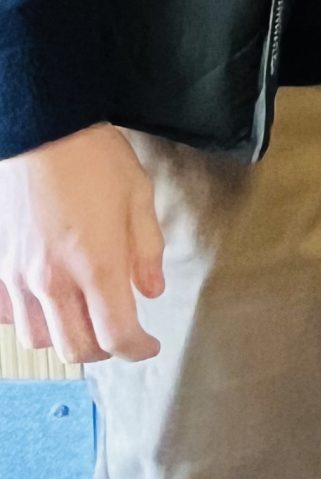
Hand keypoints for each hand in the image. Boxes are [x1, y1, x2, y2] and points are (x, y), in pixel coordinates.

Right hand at [0, 122, 164, 362]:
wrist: (42, 129)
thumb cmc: (94, 157)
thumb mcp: (139, 196)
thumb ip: (147, 250)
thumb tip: (150, 290)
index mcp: (97, 265)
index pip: (116, 335)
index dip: (137, 349)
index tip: (149, 345)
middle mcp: (54, 280)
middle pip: (76, 348)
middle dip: (104, 349)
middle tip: (119, 332)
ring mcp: (19, 277)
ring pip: (40, 339)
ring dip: (65, 336)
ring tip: (83, 316)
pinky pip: (9, 316)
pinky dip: (29, 319)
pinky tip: (46, 302)